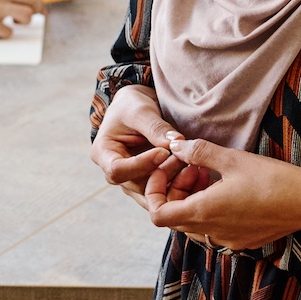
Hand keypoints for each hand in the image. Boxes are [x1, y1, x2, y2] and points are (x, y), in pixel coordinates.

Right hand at [0, 0, 45, 38]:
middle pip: (34, 0)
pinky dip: (5, 33)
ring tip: (13, 23)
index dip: (37, 2)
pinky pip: (9, 31)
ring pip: (27, 15)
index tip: (37, 11)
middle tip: (30, 19)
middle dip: (37, 11)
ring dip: (24, 22)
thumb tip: (32, 3)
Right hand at [89, 86, 210, 209]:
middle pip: (136, 186)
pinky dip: (180, 187)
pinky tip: (197, 175)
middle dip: (162, 176)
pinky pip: (163, 192)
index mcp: (103, 154)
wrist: (137, 108)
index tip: (164, 152)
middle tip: (185, 160)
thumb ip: (155, 128)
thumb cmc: (132, 105)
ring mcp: (131, 180)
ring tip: (194, 166)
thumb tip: (177, 144)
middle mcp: (114, 172)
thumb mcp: (141, 111)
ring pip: (152, 194)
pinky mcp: (148, 183)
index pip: (118, 170)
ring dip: (174, 183)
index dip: (141, 164)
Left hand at [146, 138, 300, 250]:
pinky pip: (213, 228)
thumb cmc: (274, 180)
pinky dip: (210, 209)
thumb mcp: (232, 159)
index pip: (157, 214)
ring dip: (192, 199)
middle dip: (174, 190)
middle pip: (174, 218)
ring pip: (193, 224)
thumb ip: (198, 153)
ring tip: (209, 173)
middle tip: (190, 165)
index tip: (169, 169)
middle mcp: (212, 232)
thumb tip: (176, 145)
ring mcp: (228, 240)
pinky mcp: (243, 240)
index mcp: (203, 213)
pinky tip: (227, 188)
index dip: (155, 191)